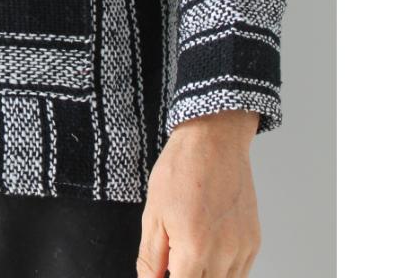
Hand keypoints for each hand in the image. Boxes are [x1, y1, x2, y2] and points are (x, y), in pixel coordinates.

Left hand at [136, 110, 260, 277]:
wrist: (214, 140)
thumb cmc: (181, 170)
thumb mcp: (153, 212)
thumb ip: (151, 256)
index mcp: (194, 248)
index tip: (162, 273)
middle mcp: (224, 254)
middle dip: (186, 277)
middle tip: (173, 262)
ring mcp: (242, 249)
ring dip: (205, 276)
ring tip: (189, 252)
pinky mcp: (254, 242)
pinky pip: (240, 273)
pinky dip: (222, 271)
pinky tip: (207, 252)